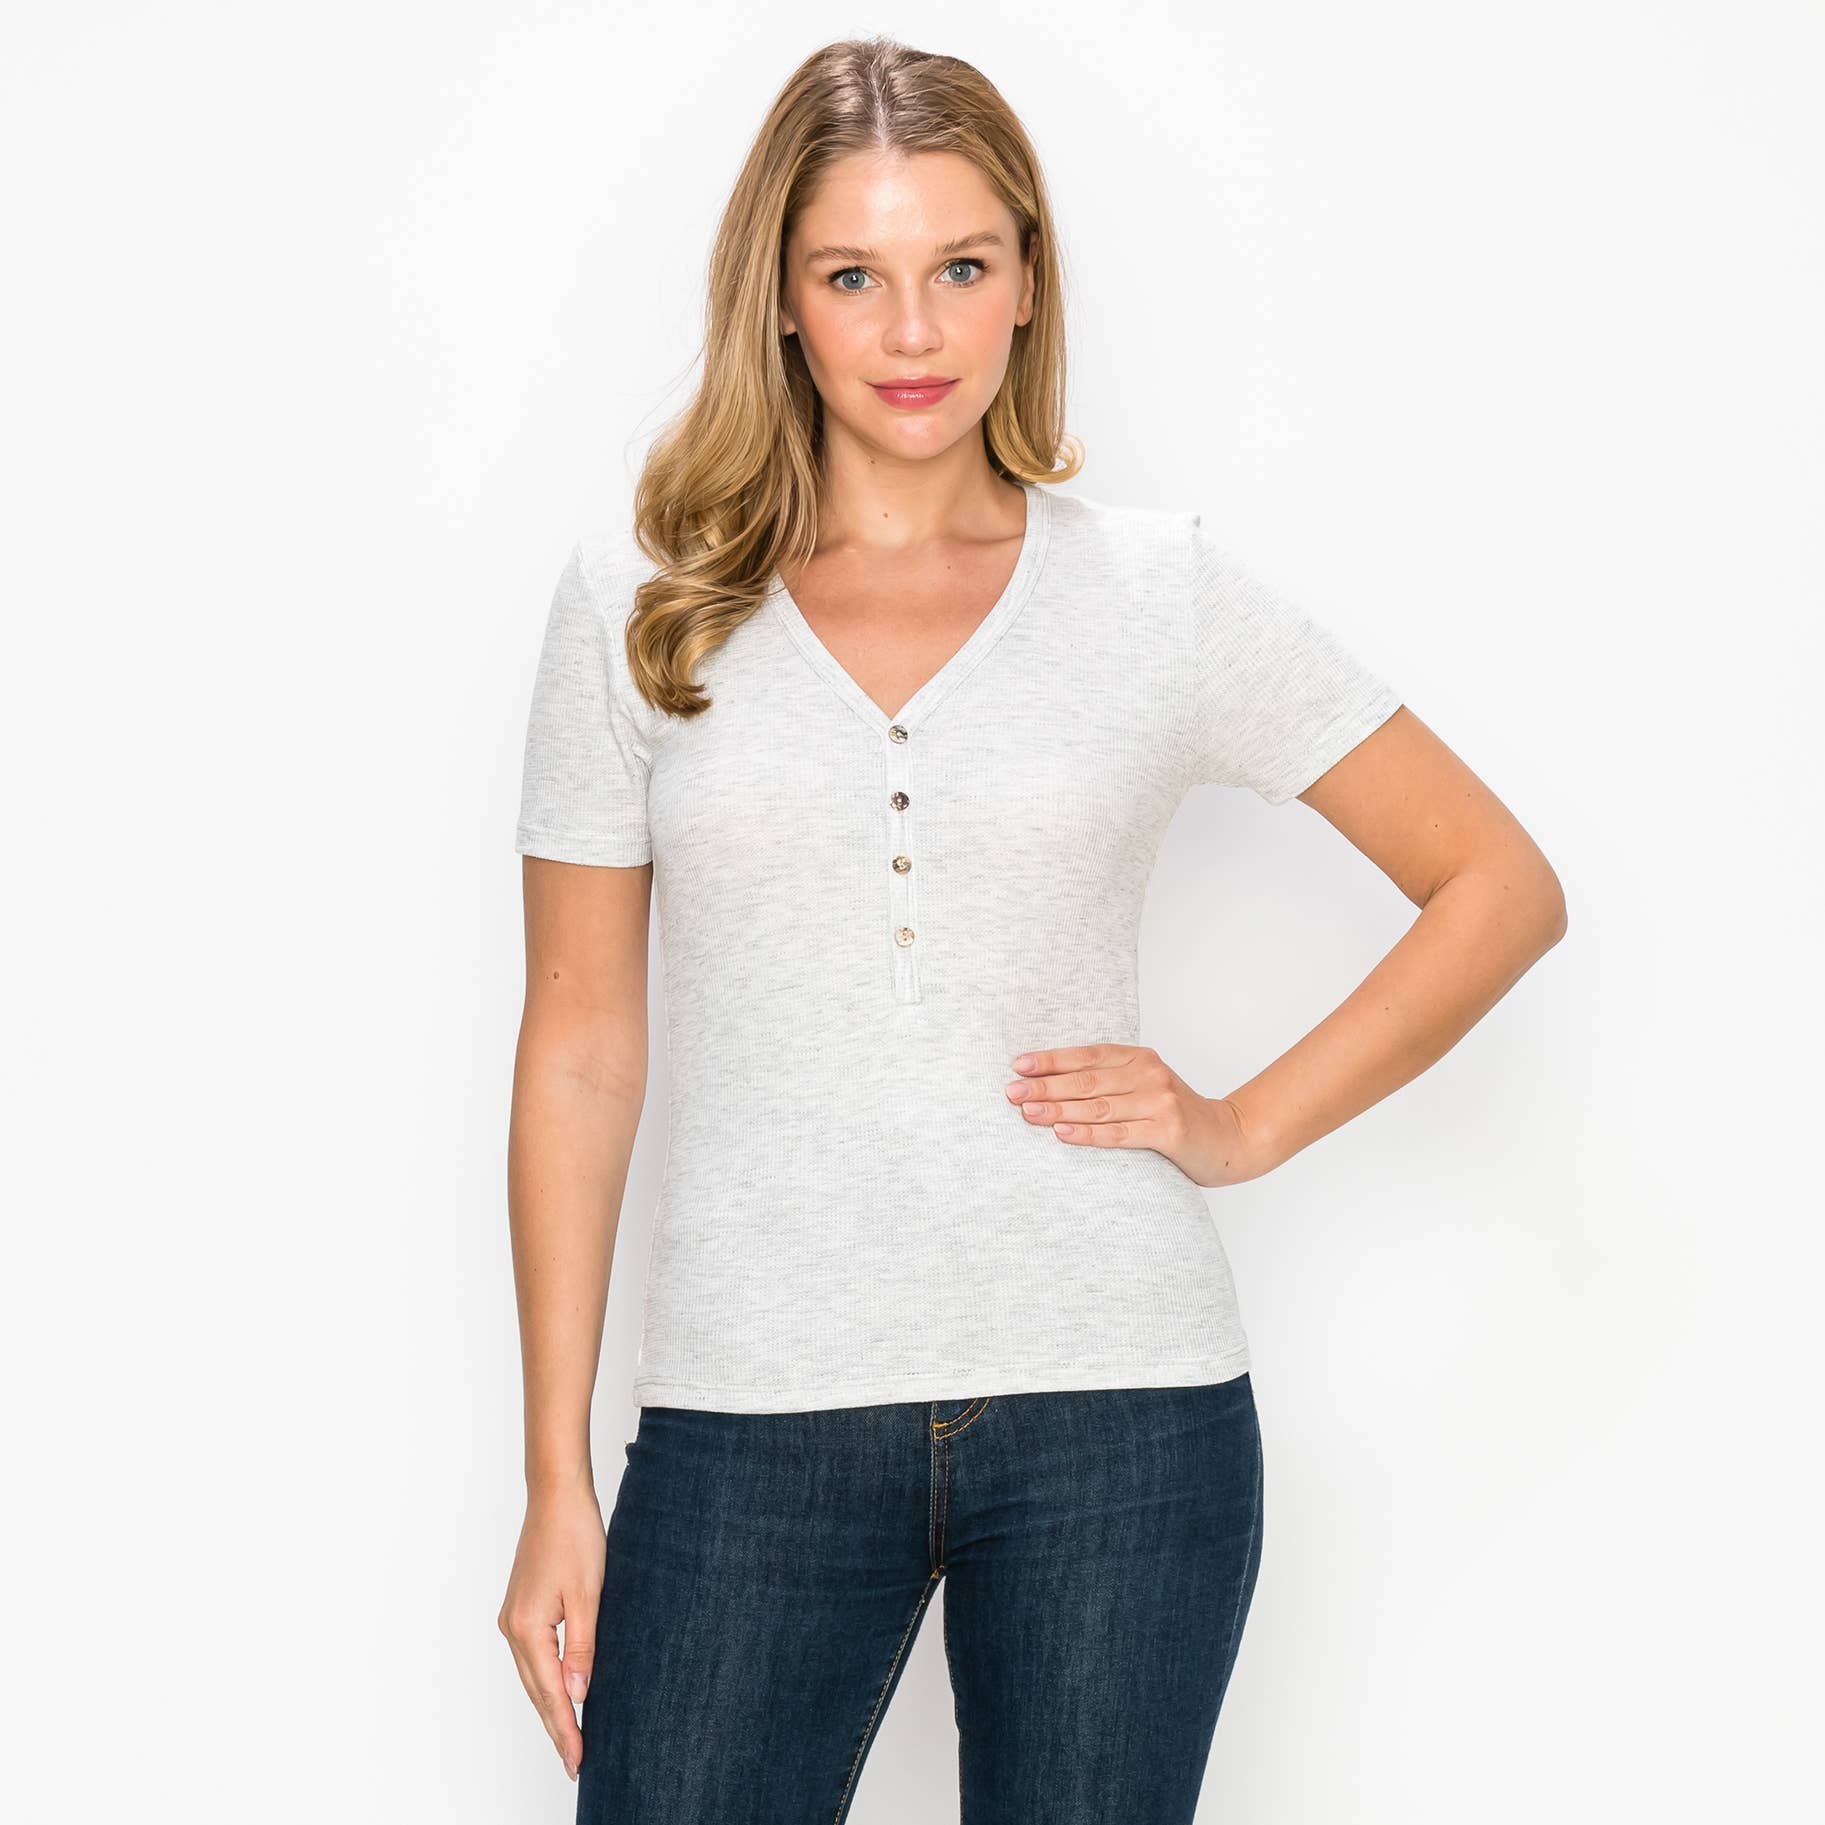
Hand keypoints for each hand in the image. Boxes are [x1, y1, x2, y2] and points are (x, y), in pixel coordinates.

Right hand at [498, 1474, 605, 1782]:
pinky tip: (559, 1691)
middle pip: (535, 1690)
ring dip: (549, 1706)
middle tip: (573, 1763)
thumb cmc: (575, 1536)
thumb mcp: (589, 1594)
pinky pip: (532, 1656)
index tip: (577, 1761)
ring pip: (531, 1676)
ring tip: (569, 1737)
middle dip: (555, 1727)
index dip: (565, 1729)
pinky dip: (545, 1679)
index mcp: (527, 1627)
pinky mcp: (521, 1607)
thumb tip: (578, 1695)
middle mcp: (512, 1627)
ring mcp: (513, 1617)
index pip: (549, 1693)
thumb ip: (583, 1647)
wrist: (556, 1495)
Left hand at [1004, 1043, 1276, 1187]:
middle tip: (1011, 1093)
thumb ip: (1109, 1082)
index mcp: (1139, 1058)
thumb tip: (1050, 1085)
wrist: (1228, 1138)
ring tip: (1027, 1113)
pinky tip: (1061, 1133)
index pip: (1087, 1055)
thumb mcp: (1144, 1087)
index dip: (1051, 1060)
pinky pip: (1119, 1133)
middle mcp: (1149, 1073)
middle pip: (1086, 1080)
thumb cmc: (1174, 1116)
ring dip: (1058, 1109)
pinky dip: (1087, 1134)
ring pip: (1097, 1106)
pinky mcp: (1168, 1130)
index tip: (1018, 1065)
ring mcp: (1160, 1101)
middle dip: (1045, 1086)